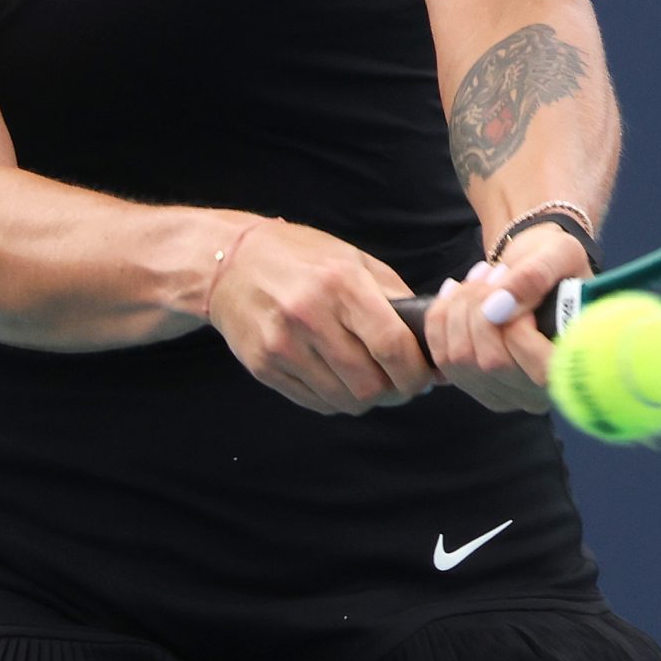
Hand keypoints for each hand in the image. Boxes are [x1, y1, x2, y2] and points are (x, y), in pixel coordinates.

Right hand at [206, 218, 434, 413]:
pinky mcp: (264, 367)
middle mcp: (310, 316)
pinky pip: (315, 402)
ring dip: (366, 399)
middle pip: (369, 384)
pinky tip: (338, 379)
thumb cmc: (302, 257)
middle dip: (394, 392)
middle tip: (400, 383)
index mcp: (341, 284)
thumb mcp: (354, 260)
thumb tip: (431, 339)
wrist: (230, 263)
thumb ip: (394, 298)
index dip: (416, 373)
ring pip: (344, 400)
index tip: (425, 377)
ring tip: (369, 380)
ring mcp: (283, 346)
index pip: (392, 346)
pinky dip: (336, 399)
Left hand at [422, 223, 590, 412]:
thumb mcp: (559, 254)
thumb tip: (497, 305)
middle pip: (492, 362)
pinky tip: (456, 293)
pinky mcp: (474, 385)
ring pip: (460, 359)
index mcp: (573, 367)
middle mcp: (539, 392)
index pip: (541, 371)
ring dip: (459, 308)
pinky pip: (442, 357)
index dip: (518, 329)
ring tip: (479, 278)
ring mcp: (504, 393)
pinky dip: (440, 319)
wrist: (537, 270)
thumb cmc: (558, 264)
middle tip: (492, 272)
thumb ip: (535, 276)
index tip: (515, 287)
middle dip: (480, 307)